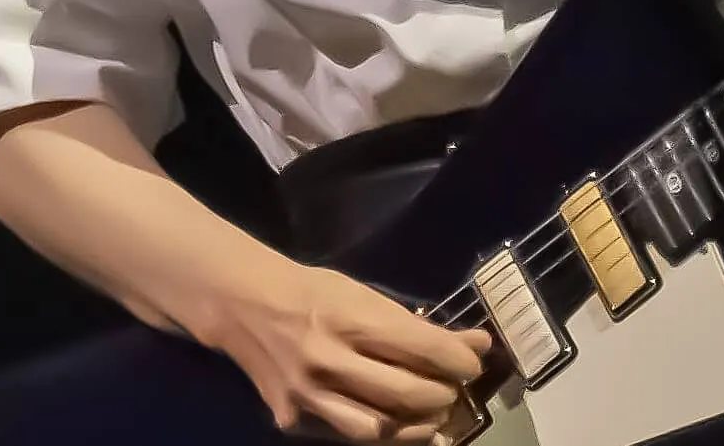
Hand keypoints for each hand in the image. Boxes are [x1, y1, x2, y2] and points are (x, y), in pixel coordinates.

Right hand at [206, 257, 492, 440]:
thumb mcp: (365, 294)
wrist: (247, 306)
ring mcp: (308, 395)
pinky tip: (399, 427)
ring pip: (377, 428)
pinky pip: (345, 434)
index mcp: (351, 317)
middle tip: (455, 389)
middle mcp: (329, 359)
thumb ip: (416, 324)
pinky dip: (380, 433)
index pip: (421, 347)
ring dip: (416, 425)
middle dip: (443, 395)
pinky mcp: (292, 420)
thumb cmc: (315, 292)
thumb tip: (475, 342)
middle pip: (404, 392)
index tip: (474, 362)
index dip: (458, 360)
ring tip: (435, 415)